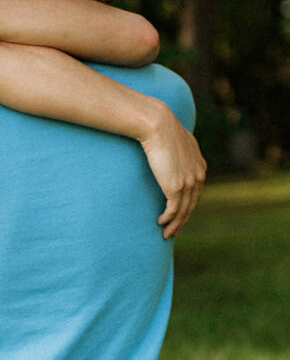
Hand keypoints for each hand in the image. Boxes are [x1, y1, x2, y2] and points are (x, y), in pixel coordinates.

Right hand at [140, 104, 206, 237]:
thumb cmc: (163, 128)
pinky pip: (173, 209)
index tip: (180, 216)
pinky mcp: (176, 187)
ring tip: (167, 234)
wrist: (159, 126)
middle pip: (192, 205)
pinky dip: (168, 219)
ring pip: (183, 211)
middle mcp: (198, 176)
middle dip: (183, 221)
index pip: (196, 193)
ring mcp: (188, 183)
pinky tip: (161, 222)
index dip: (188, 206)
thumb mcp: (177, 139)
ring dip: (175, 225)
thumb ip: (180, 148)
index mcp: (200, 166)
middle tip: (174, 231)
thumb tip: (172, 148)